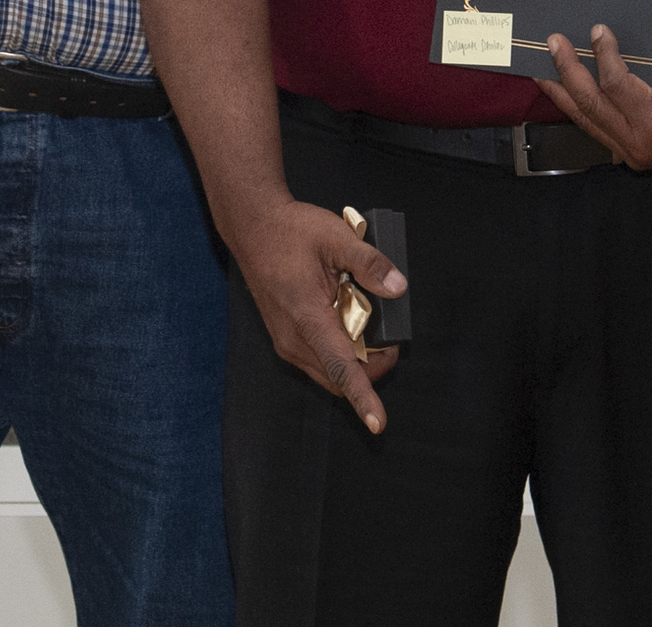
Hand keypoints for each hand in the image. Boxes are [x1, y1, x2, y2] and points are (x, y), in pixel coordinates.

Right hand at [224, 196, 407, 434]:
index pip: (341, 368)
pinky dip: (340, 350)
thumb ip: (369, 264)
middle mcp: (294, 339)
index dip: (362, 398)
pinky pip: (319, 359)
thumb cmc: (291, 231)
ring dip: (354, 359)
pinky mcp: (285, 338)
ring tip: (367, 321)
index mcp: (307, 318)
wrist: (253, 228)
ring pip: (329, 371)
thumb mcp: (336, 237)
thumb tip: (398, 289)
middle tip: (391, 336)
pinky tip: (345, 317)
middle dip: (371, 368)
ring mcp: (287, 342)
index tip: (377, 424)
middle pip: (340, 377)